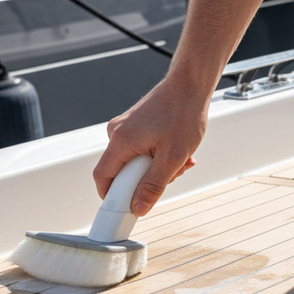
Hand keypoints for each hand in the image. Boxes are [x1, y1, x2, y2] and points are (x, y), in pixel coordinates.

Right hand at [92, 74, 209, 215]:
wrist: (191, 84)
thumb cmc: (183, 113)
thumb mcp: (172, 157)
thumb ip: (153, 185)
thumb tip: (138, 208)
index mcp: (121, 141)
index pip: (103, 178)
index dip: (113, 198)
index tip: (129, 208)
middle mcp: (117, 133)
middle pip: (121, 172)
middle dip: (146, 180)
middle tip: (171, 174)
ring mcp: (125, 128)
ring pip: (134, 162)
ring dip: (157, 168)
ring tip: (180, 158)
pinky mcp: (134, 126)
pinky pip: (140, 150)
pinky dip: (158, 156)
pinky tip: (176, 151)